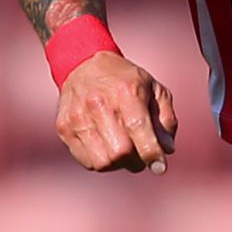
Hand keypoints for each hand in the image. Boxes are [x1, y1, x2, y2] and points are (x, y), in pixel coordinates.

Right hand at [56, 50, 178, 173]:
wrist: (82, 64)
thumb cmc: (125, 80)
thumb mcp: (154, 89)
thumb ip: (166, 120)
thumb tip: (167, 150)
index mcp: (126, 91)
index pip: (138, 128)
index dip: (151, 153)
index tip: (159, 167)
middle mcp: (99, 103)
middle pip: (120, 152)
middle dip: (136, 162)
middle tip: (140, 157)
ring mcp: (78, 117)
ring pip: (103, 162)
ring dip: (118, 165)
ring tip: (123, 153)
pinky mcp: (64, 128)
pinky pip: (87, 161)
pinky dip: (101, 162)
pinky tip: (106, 148)